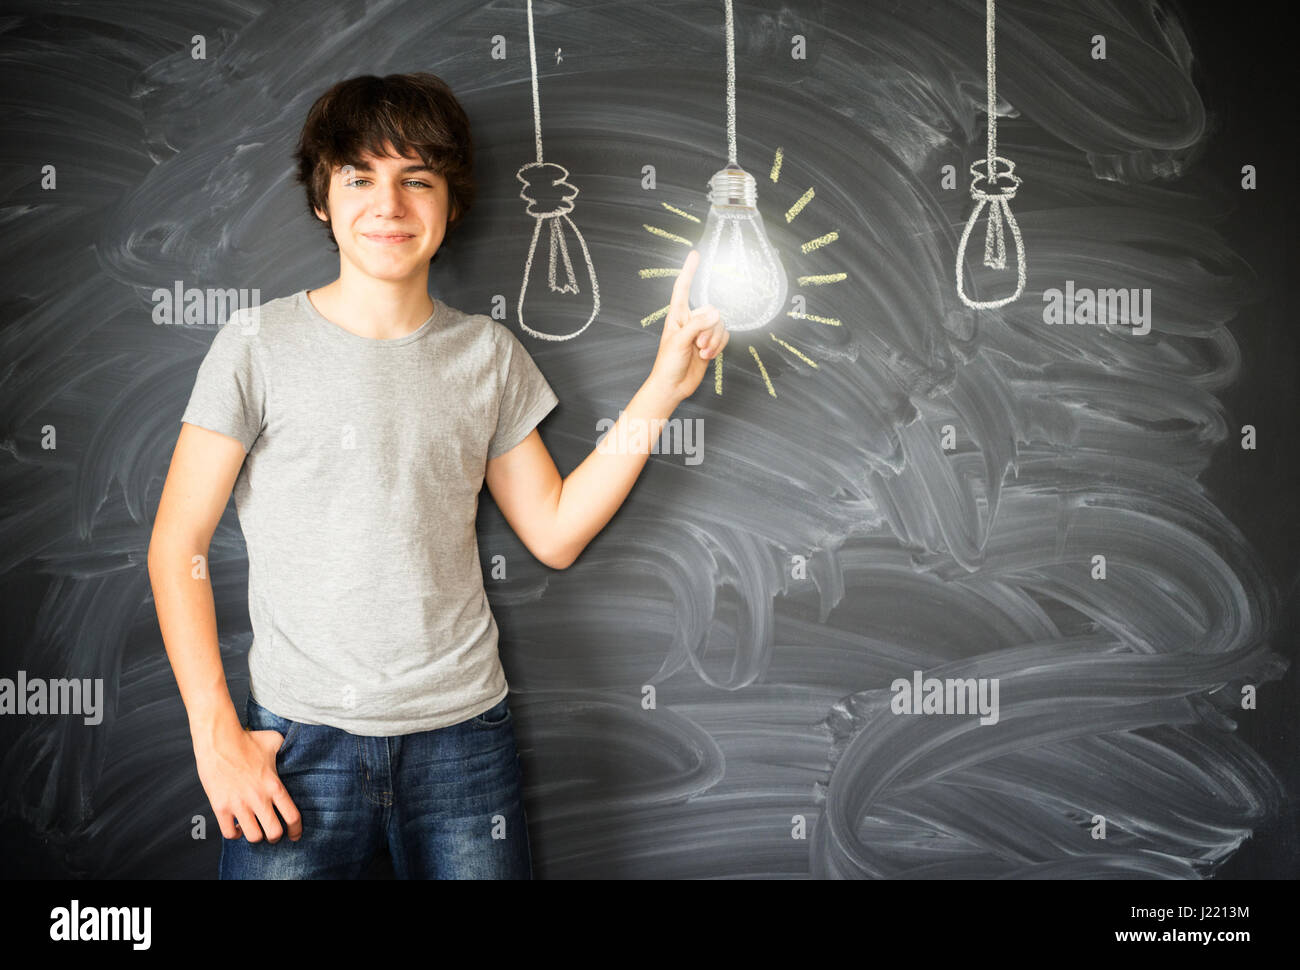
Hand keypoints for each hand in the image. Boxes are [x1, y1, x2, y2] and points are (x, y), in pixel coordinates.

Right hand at [192, 719, 301, 843]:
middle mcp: (258, 798)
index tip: (295, 835)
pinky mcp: (220, 807)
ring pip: (253, 837)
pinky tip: (238, 826)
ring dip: (256, 836)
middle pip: (274, 833)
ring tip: (255, 829)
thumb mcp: (275, 741)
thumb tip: (296, 748)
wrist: (218, 740)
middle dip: (275, 837)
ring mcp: (239, 804)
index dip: (296, 830)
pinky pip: (230, 833)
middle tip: (273, 833)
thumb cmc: (247, 740)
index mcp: (274, 786)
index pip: (292, 817)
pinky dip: (235, 834)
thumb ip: (287, 749)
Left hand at [646, 249, 729, 402]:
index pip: (683, 288)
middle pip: (711, 311)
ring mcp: (701, 332)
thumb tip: (716, 312)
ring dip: (714, 341)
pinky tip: (708, 356)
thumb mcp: (679, 341)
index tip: (695, 254)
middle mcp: (690, 321)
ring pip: (720, 325)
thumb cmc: (668, 364)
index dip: (689, 271)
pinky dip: (719, 346)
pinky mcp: (710, 343)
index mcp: (677, 316)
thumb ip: (697, 324)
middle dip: (709, 330)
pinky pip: (724, 336)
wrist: (673, 386)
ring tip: (701, 352)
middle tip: (697, 345)